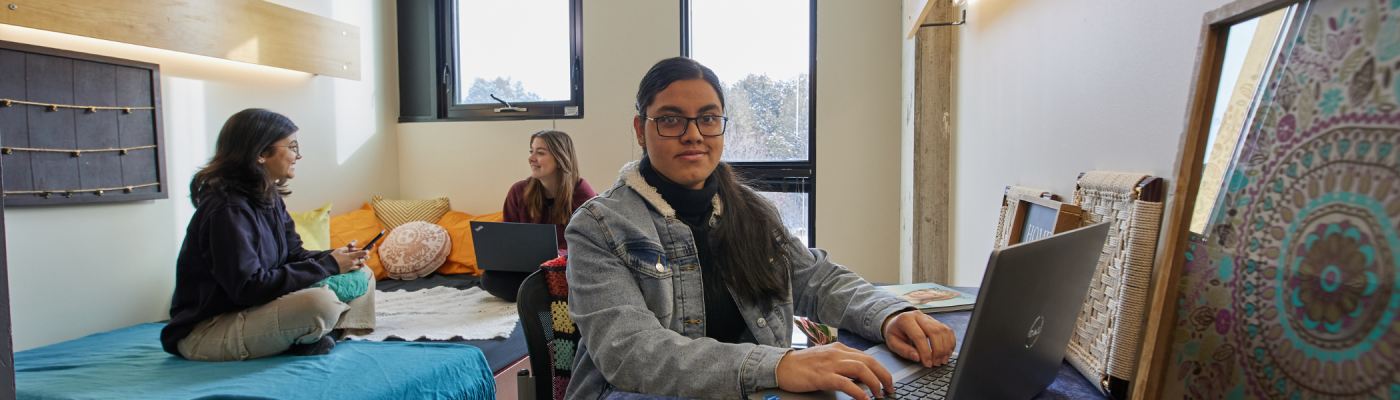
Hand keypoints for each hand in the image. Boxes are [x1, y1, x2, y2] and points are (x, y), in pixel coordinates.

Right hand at [330, 240, 369, 273]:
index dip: (366, 251)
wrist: (328, 267)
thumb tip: (353, 245)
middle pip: (363, 259)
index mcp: (351, 256)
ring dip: (363, 261)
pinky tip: (360, 265)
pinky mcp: (349, 270)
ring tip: (364, 259)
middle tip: (367, 254)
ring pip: (361, 264)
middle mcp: (353, 262)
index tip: (367, 250)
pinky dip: (359, 266)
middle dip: (366, 256)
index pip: (362, 253)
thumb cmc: (333, 257)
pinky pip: (357, 268)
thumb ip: (348, 247)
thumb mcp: (340, 250)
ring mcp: (351, 267)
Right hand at [775, 343, 892, 399]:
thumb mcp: (826, 360)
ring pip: (862, 370)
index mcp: (839, 348)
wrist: (781, 365)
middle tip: (890, 389)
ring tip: (879, 395)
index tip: (887, 381)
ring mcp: (830, 364)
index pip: (867, 357)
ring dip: (875, 383)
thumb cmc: (802, 365)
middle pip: (869, 361)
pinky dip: (859, 392)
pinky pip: (846, 383)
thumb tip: (861, 378)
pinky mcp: (823, 376)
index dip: (881, 370)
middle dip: (884, 376)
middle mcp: (837, 353)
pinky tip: (864, 399)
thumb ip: (843, 365)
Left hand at [882, 311, 955, 367]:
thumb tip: (917, 357)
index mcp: (905, 319)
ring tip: (942, 360)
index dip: (925, 351)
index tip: (928, 363)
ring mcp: (929, 318)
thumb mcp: (893, 343)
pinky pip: (947, 330)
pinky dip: (950, 342)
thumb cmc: (895, 333)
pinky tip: (947, 352)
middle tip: (936, 363)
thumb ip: (904, 350)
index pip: (919, 336)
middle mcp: (919, 316)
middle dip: (938, 350)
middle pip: (934, 331)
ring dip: (945, 347)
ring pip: (942, 330)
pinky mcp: (936, 322)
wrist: (897, 322)